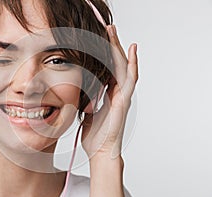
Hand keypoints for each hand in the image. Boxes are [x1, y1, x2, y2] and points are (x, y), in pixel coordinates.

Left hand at [81, 25, 138, 158]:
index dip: (104, 53)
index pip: (108, 68)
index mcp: (108, 94)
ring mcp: (123, 95)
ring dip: (119, 48)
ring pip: (123, 66)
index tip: (98, 39)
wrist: (100, 152)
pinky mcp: (124, 100)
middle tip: (107, 28)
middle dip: (112, 45)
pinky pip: (130, 78)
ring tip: (114, 31)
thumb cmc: (94, 135)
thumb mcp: (86, 111)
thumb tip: (79, 90)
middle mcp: (117, 92)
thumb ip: (86, 99)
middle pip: (116, 63)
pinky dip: (132, 63)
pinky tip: (132, 50)